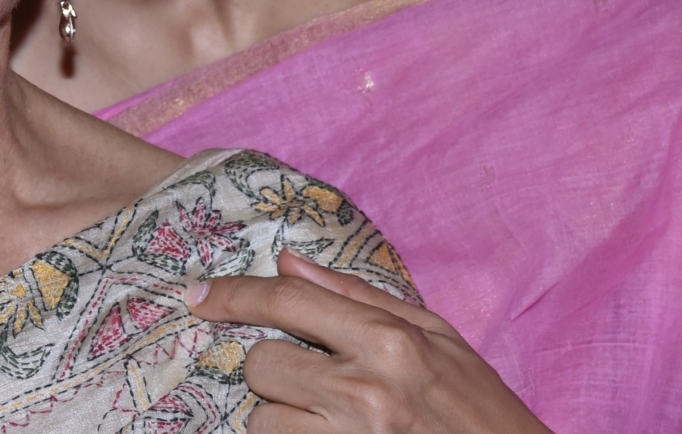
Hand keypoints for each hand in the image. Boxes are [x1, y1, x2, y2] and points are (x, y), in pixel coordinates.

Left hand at [187, 249, 551, 433]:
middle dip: (275, 372)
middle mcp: (367, 392)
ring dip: (283, 419)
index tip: (198, 295)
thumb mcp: (440, 340)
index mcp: (391, 343)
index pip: (286, 302)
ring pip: (263, 420)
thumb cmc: (483, 411)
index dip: (232, 295)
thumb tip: (288, 263)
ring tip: (330, 421)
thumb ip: (360, 298)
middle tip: (312, 382)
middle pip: (262, 365)